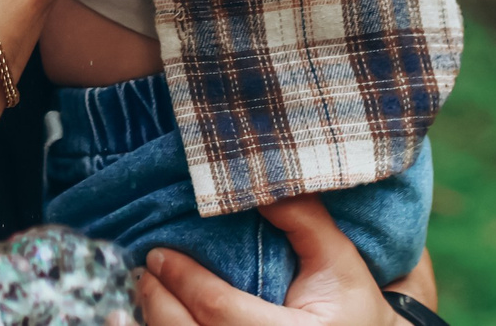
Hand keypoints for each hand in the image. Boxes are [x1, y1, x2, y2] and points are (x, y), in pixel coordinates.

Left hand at [134, 197, 405, 325]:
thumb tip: (259, 184)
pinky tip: (147, 323)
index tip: (159, 254)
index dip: (184, 281)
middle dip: (159, 304)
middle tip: (145, 272)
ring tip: (144, 297)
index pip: (220, 311)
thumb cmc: (350, 308)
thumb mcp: (339, 260)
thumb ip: (304, 220)